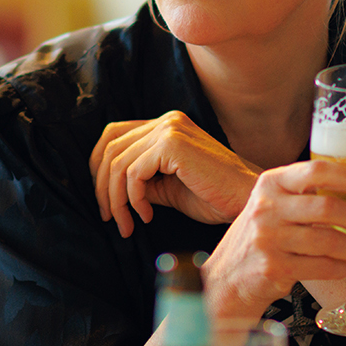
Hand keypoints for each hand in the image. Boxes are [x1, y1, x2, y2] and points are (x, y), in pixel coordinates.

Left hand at [90, 111, 260, 236]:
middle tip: (110, 217)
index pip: (114, 135)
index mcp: (167, 126)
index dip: (99, 167)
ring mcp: (170, 129)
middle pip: (110, 147)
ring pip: (118, 163)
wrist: (246, 201)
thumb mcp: (167, 188)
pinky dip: (133, 199)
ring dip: (117, 200)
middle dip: (102, 187)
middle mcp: (167, 121)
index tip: (104, 200)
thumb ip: (141, 181)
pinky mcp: (172, 145)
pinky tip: (147, 215)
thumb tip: (110, 190)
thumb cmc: (214, 197)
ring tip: (128, 223)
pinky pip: (133, 173)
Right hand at [202, 159, 345, 320]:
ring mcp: (267, 238)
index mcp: (271, 184)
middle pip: (328, 208)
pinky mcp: (273, 267)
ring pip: (329, 242)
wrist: (226, 279)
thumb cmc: (260, 240)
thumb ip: (303, 195)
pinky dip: (341, 269)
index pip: (317, 171)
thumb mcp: (272, 207)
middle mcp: (266, 207)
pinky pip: (321, 266)